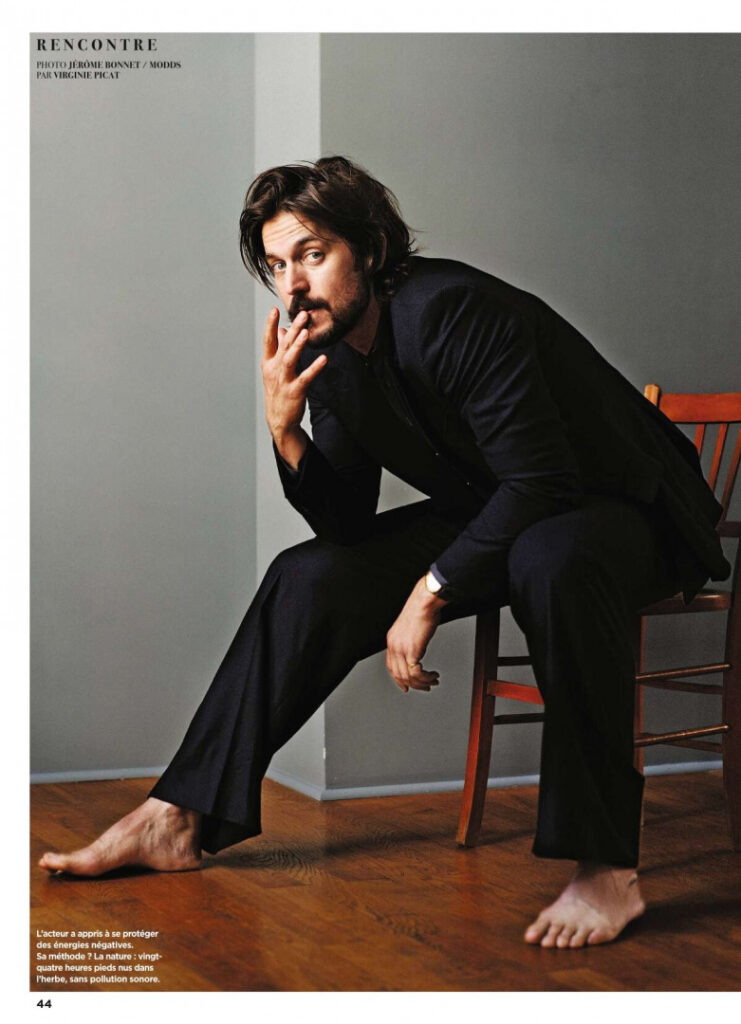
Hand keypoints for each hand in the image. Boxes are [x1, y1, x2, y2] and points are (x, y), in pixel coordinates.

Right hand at [261, 308, 326, 465]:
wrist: (279, 419)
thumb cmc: (278, 390)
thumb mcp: (274, 369)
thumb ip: (278, 349)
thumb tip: (282, 330)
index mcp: (268, 363)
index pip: (268, 341)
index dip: (270, 325)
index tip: (274, 310)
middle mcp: (274, 370)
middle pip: (283, 346)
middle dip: (293, 329)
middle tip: (303, 314)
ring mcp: (284, 381)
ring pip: (290, 359)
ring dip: (298, 345)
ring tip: (306, 332)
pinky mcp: (295, 391)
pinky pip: (306, 377)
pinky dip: (315, 368)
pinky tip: (324, 359)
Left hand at [385, 577, 446, 692]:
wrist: (424, 603)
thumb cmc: (422, 610)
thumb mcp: (412, 628)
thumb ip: (411, 640)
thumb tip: (418, 650)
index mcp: (392, 640)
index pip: (391, 667)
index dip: (398, 679)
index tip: (407, 686)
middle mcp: (394, 645)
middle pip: (399, 675)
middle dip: (413, 684)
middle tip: (426, 687)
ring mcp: (401, 648)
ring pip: (408, 676)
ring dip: (422, 682)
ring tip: (433, 681)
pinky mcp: (411, 650)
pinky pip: (416, 673)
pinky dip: (426, 677)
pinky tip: (433, 675)